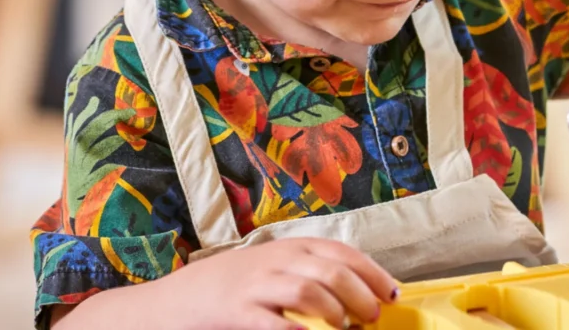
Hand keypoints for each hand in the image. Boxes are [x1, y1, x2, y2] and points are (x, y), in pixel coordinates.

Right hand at [147, 238, 397, 329]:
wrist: (175, 300)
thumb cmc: (232, 287)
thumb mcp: (273, 269)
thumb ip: (309, 274)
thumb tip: (358, 294)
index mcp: (292, 247)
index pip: (343, 253)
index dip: (373, 273)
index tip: (393, 294)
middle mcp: (278, 260)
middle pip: (333, 273)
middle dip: (361, 296)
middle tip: (372, 317)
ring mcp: (257, 285)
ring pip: (310, 291)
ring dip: (336, 313)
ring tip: (346, 328)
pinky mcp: (237, 311)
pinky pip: (274, 322)